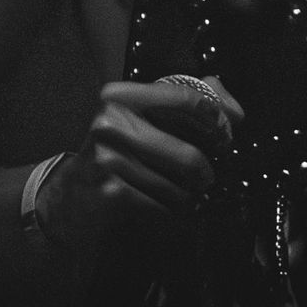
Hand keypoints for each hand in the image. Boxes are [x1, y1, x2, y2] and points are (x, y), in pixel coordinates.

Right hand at [39, 76, 244, 252]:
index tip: (225, 135)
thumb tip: (236, 112)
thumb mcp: (142, 116)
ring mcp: (109, 160)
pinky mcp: (111, 193)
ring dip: (190, 195)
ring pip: (177, 185)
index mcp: (119, 95)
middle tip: (208, 176)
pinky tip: (170, 207)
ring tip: (187, 194)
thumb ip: (189, 102)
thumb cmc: (116, 150)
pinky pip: (163, 206)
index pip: (185, 97)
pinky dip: (174, 211)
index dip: (216, 118)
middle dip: (206, 169)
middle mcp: (111, 123)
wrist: (70, 193)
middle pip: (188, 152)